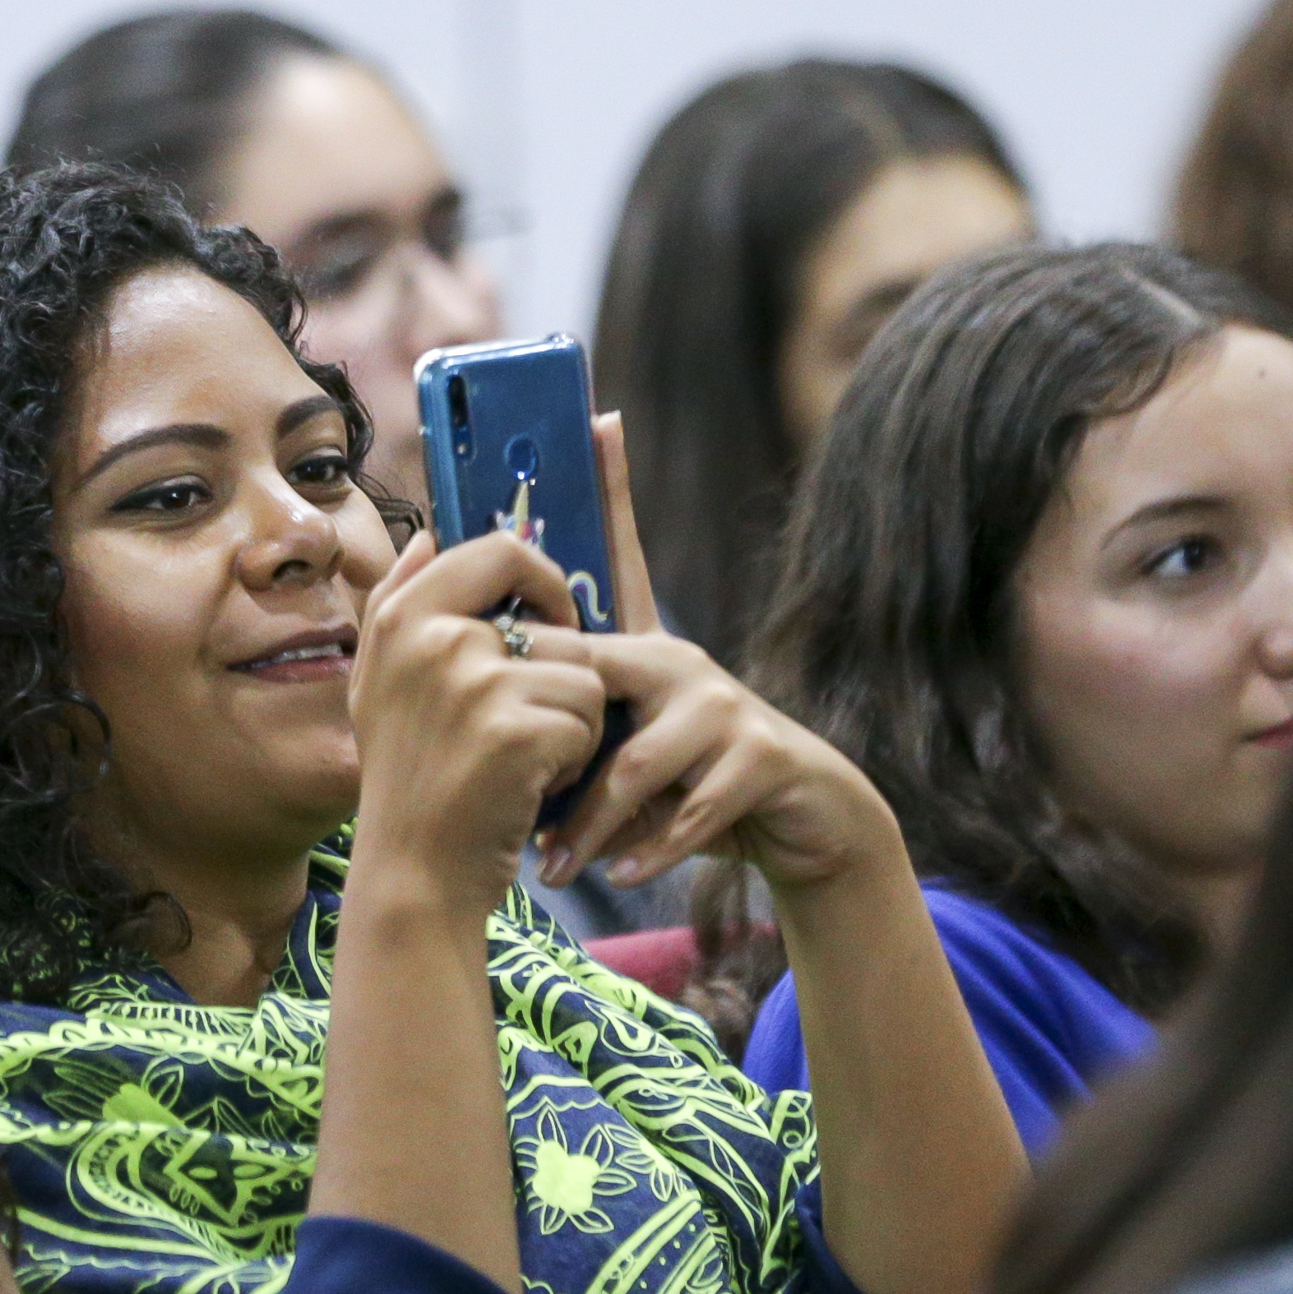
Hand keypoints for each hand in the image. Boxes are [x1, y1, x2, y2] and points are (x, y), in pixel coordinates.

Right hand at [348, 528, 607, 913]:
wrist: (414, 873)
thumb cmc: (406, 780)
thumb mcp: (376, 685)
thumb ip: (397, 605)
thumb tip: (425, 535)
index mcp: (403, 618)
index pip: (497, 550)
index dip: (541, 579)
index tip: (551, 620)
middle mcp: (435, 639)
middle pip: (558, 626)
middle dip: (564, 676)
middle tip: (538, 721)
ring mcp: (475, 684)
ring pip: (584, 676)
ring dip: (574, 724)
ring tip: (530, 762)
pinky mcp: (515, 731)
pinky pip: (587, 722)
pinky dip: (575, 761)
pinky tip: (534, 787)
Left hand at [537, 406, 909, 895]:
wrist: (801, 822)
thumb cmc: (692, 785)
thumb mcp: (628, 747)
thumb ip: (574, 724)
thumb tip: (491, 707)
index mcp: (641, 650)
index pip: (620, 558)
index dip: (613, 489)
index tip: (597, 418)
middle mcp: (680, 664)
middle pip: (591, 681)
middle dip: (544, 736)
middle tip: (496, 781)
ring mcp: (723, 710)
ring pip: (634, 765)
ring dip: (588, 827)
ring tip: (553, 867)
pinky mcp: (758, 759)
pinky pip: (688, 807)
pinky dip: (648, 848)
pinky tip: (621, 875)